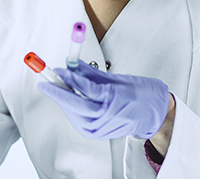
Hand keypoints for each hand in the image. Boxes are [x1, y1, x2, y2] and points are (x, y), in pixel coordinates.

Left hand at [38, 60, 169, 139]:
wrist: (154, 114)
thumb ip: (92, 73)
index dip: (70, 78)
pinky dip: (71, 110)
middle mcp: (109, 116)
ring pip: (75, 114)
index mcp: (116, 99)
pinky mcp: (98, 134)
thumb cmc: (142, 94)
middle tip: (45, 82)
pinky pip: (78, 121)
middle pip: (77, 104)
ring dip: (63, 101)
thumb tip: (73, 65)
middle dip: (59, 93)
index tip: (58, 69)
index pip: (87, 88)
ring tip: (56, 88)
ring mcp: (103, 127)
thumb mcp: (118, 78)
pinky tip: (67, 101)